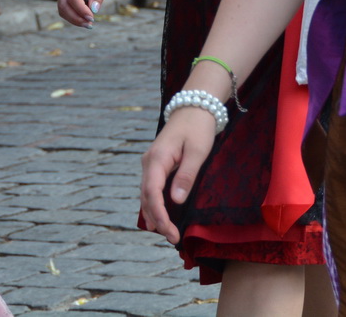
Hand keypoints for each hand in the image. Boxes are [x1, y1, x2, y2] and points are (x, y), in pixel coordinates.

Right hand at [57, 0, 112, 26]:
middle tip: (90, 25)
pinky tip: (83, 17)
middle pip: (63, 6)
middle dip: (76, 18)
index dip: (81, 10)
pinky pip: (63, 6)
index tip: (92, 18)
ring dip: (73, 18)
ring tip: (87, 24)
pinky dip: (72, 14)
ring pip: (61, 8)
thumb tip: (94, 10)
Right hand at [140, 109, 217, 243]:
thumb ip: (186, 176)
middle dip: (157, 219)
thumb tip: (176, 201)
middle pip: (147, 197)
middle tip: (172, 238)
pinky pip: (152, 188)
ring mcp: (151, 164)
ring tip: (166, 233)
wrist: (195, 107)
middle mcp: (149, 163)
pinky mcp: (157, 165)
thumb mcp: (197, 151)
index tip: (170, 231)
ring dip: (155, 214)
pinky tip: (161, 217)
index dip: (159, 215)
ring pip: (147, 194)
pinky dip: (155, 204)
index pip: (152, 193)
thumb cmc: (198, 128)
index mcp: (157, 159)